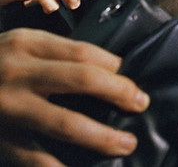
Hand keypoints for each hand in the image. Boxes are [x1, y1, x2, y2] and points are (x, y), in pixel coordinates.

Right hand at [0, 29, 149, 165]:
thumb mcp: (18, 45)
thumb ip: (55, 53)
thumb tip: (108, 66)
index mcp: (27, 44)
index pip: (83, 52)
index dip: (114, 67)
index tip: (129, 76)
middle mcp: (18, 73)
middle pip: (82, 79)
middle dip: (119, 91)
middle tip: (141, 102)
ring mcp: (7, 108)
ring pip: (64, 122)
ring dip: (101, 135)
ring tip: (126, 143)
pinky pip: (32, 157)